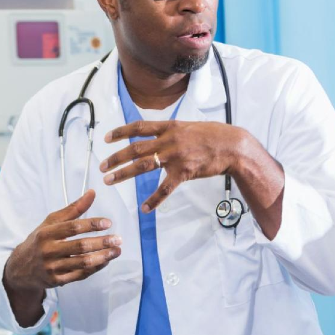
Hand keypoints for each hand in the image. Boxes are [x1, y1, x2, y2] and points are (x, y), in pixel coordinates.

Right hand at [4, 190, 121, 291]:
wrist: (21, 267)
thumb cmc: (40, 241)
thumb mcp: (51, 222)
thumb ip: (73, 209)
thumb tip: (92, 193)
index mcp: (46, 233)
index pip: (72, 228)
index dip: (91, 224)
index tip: (107, 223)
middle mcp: (48, 251)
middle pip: (79, 246)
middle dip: (101, 243)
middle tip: (117, 239)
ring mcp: (52, 268)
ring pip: (82, 263)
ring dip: (102, 257)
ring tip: (116, 251)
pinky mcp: (57, 281)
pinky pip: (80, 275)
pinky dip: (95, 268)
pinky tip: (105, 261)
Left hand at [100, 120, 243, 211]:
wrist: (232, 146)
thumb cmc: (212, 135)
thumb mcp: (188, 126)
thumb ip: (169, 130)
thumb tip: (155, 131)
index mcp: (169, 127)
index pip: (138, 127)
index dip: (120, 132)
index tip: (106, 139)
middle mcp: (169, 140)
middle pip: (135, 148)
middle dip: (115, 158)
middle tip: (102, 167)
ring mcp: (175, 156)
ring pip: (143, 166)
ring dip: (124, 174)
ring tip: (110, 180)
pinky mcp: (184, 172)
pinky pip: (165, 188)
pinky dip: (153, 200)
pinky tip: (144, 208)